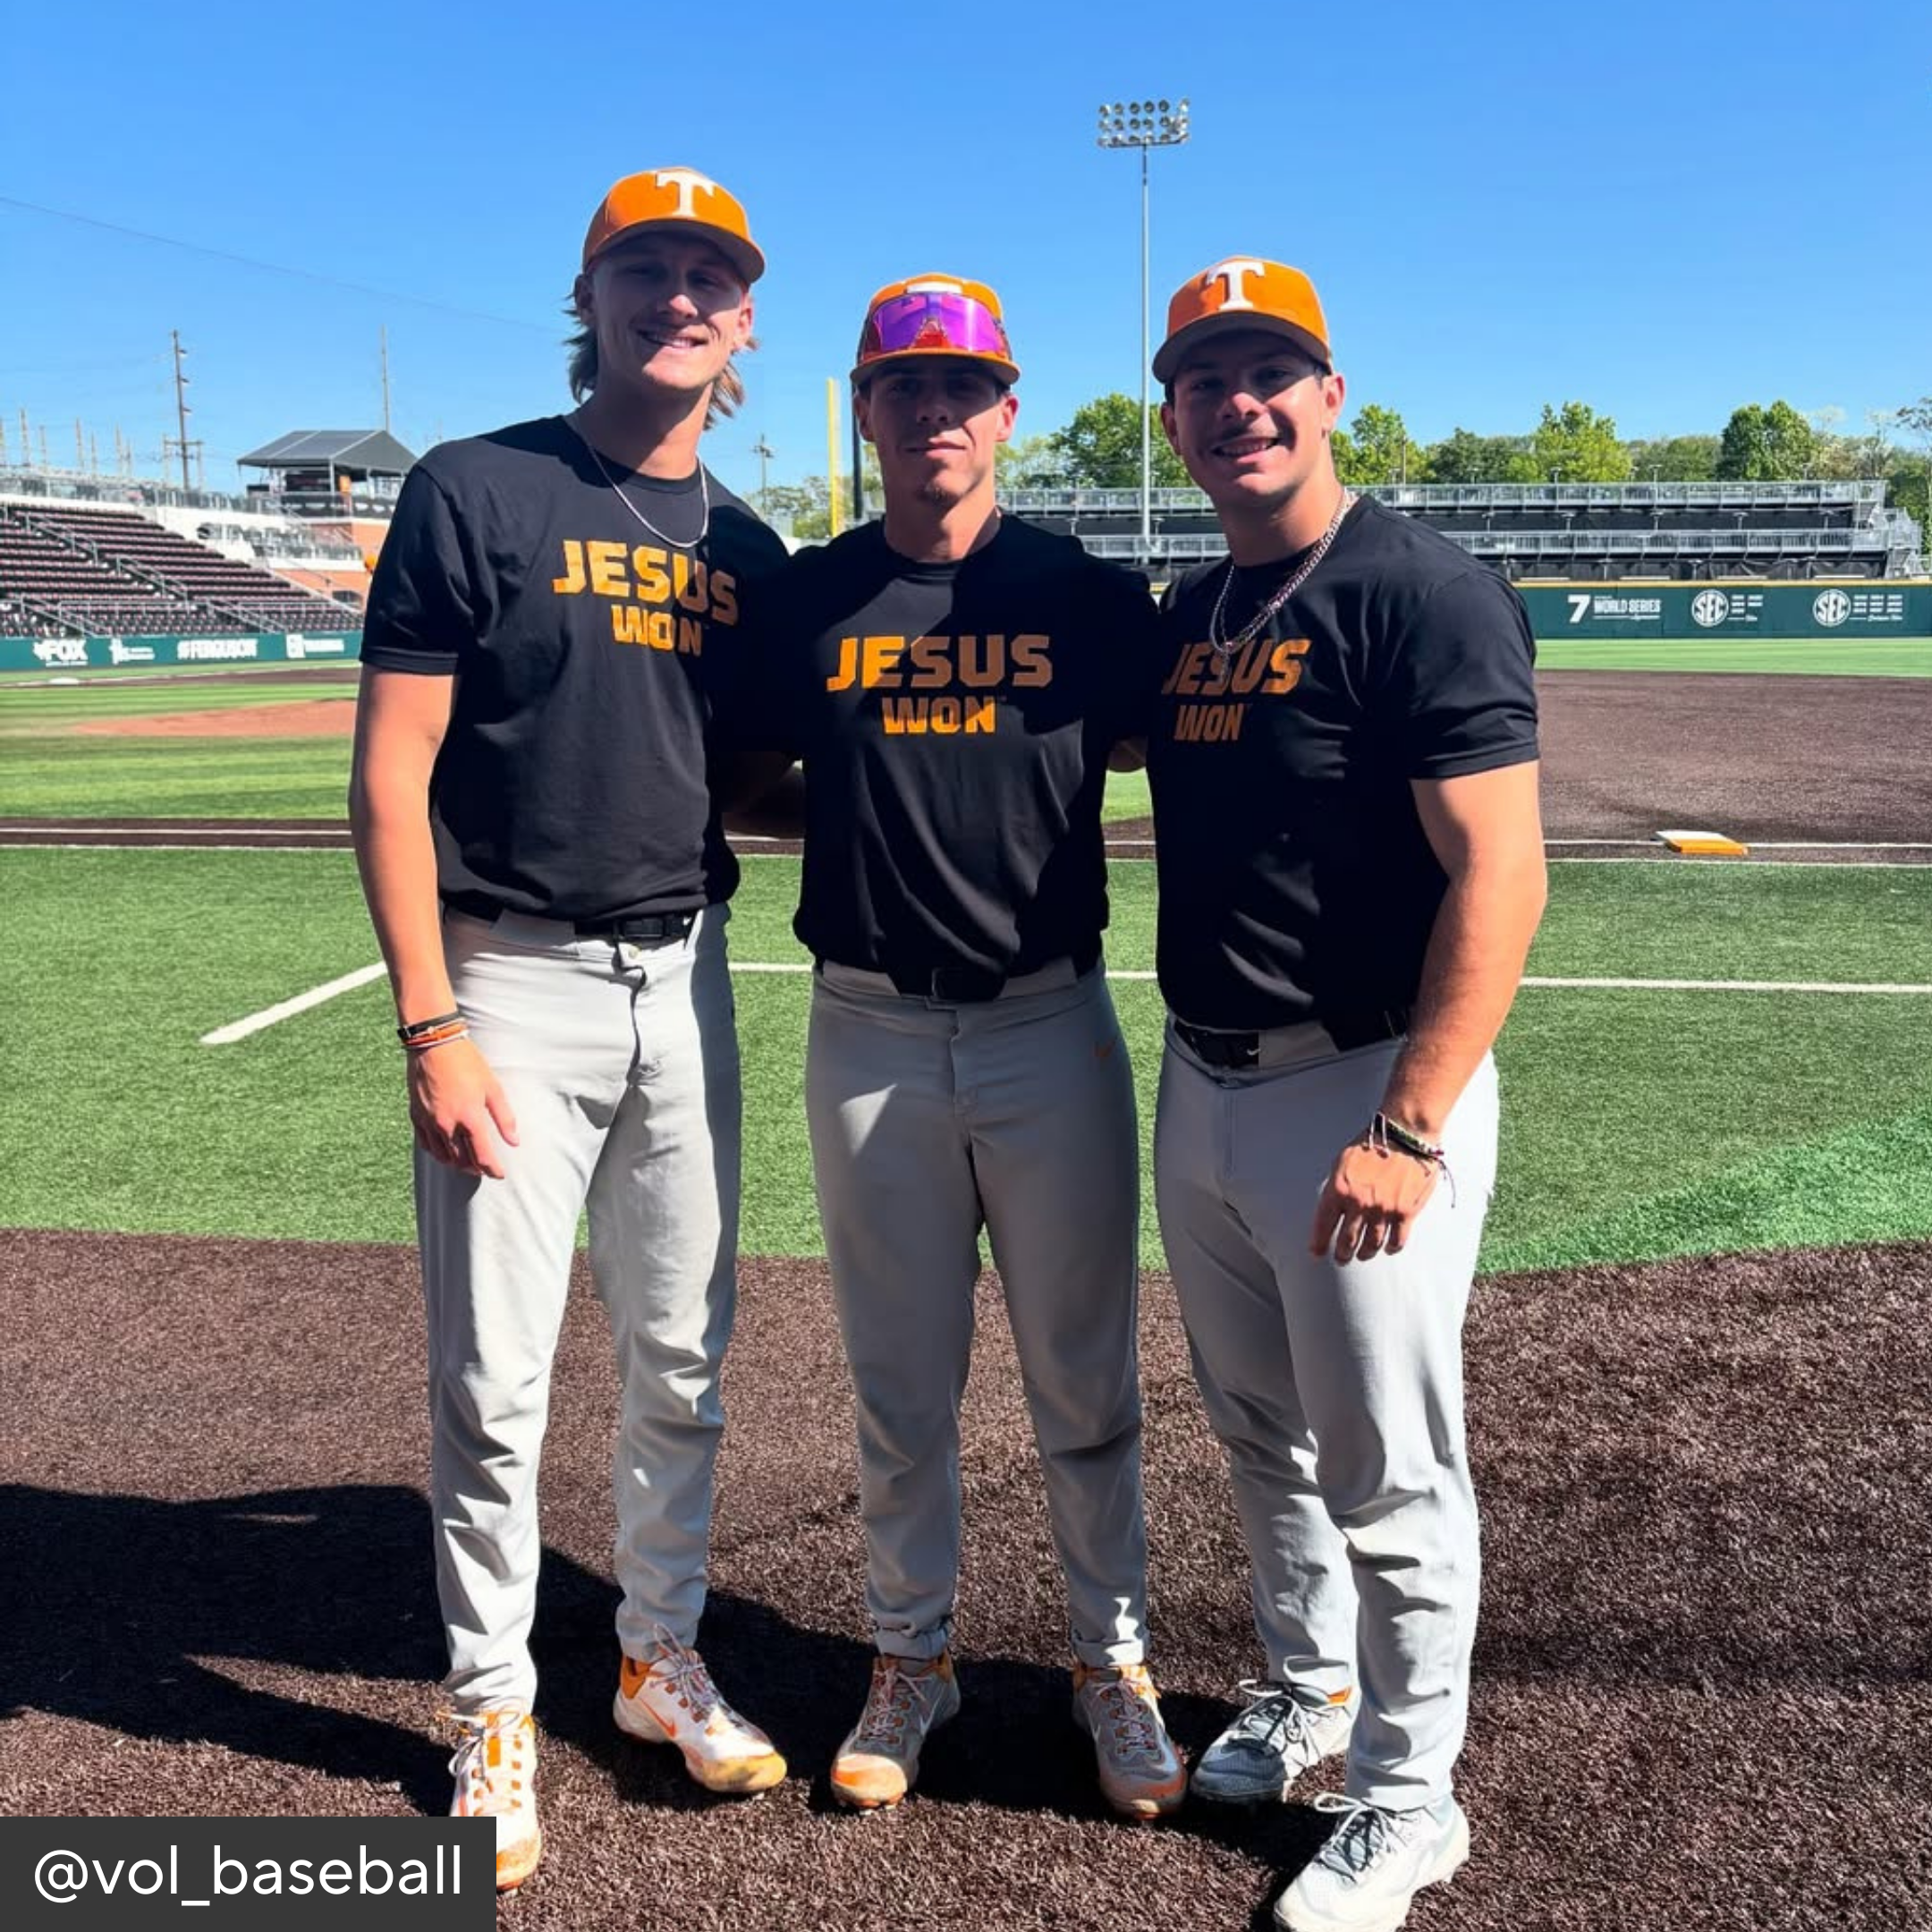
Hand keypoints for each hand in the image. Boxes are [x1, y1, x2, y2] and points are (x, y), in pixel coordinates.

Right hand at [406, 1036, 519, 1179]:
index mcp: (469, 1118)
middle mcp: (447, 1125)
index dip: (493, 1169)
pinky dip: (437, 1153)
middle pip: (462, 1160)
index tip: (499, 1174)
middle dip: (475, 1169)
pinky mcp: (416, 1116)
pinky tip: (444, 1152)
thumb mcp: (493, 1088)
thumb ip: (505, 1118)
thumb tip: (514, 1141)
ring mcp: (429, 1122)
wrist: (433, 1045)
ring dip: (456, 1164)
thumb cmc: (467, 1063)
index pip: (482, 1156)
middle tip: (484, 1170)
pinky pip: (426, 1144)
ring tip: (467, 1165)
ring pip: (443, 1156)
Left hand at [1310, 1138, 1439, 1263]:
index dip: (1319, 1242)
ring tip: (1363, 1254)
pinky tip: (1388, 1247)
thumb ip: (1336, 1187)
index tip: (1317, 1252)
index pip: (1324, 1224)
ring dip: (1365, 1253)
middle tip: (1341, 1258)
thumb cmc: (1372, 1143)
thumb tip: (1331, 1207)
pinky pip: (1397, 1240)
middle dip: (1342, 1253)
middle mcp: (1359, 1203)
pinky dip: (1391, 1247)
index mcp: (1339, 1189)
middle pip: (1347, 1240)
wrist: (1405, 1135)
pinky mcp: (1405, 1212)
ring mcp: (1383, 1210)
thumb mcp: (1342, 1161)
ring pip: (1371, 1244)